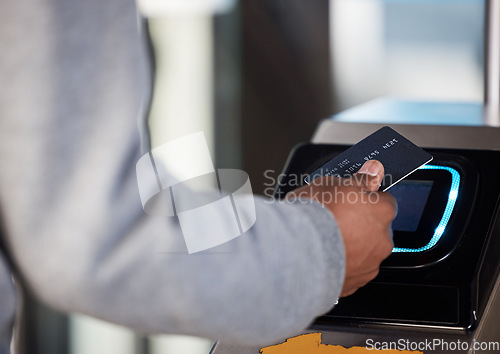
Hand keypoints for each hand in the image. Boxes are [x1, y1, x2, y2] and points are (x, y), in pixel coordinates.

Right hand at [287, 160, 396, 296]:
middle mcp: (383, 240)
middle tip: (334, 219)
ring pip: (364, 252)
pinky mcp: (354, 284)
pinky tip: (322, 256)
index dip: (366, 199)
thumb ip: (357, 179)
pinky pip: (350, 271)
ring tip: (324, 240)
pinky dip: (340, 264)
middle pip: (375, 228)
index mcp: (382, 211)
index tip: (352, 199)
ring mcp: (369, 264)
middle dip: (359, 224)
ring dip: (350, 246)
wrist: (294, 252)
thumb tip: (373, 170)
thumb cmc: (313, 216)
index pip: (384, 200)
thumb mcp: (332, 183)